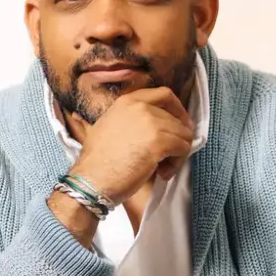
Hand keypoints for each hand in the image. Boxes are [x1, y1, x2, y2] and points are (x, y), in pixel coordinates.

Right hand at [63, 86, 195, 213]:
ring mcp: (151, 124)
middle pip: (177, 118)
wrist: (91, 181)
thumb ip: (125, 120)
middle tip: (168, 156)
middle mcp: (140, 107)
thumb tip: (145, 126)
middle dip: (177, 139)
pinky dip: (177, 163)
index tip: (180, 124)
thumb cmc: (95, 163)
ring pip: (183, 135)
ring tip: (163, 168)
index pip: (164, 94)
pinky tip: (163, 173)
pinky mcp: (159, 142)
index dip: (177, 110)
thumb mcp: (104, 128)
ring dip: (178, 153)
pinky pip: (183, 149)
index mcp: (128, 101)